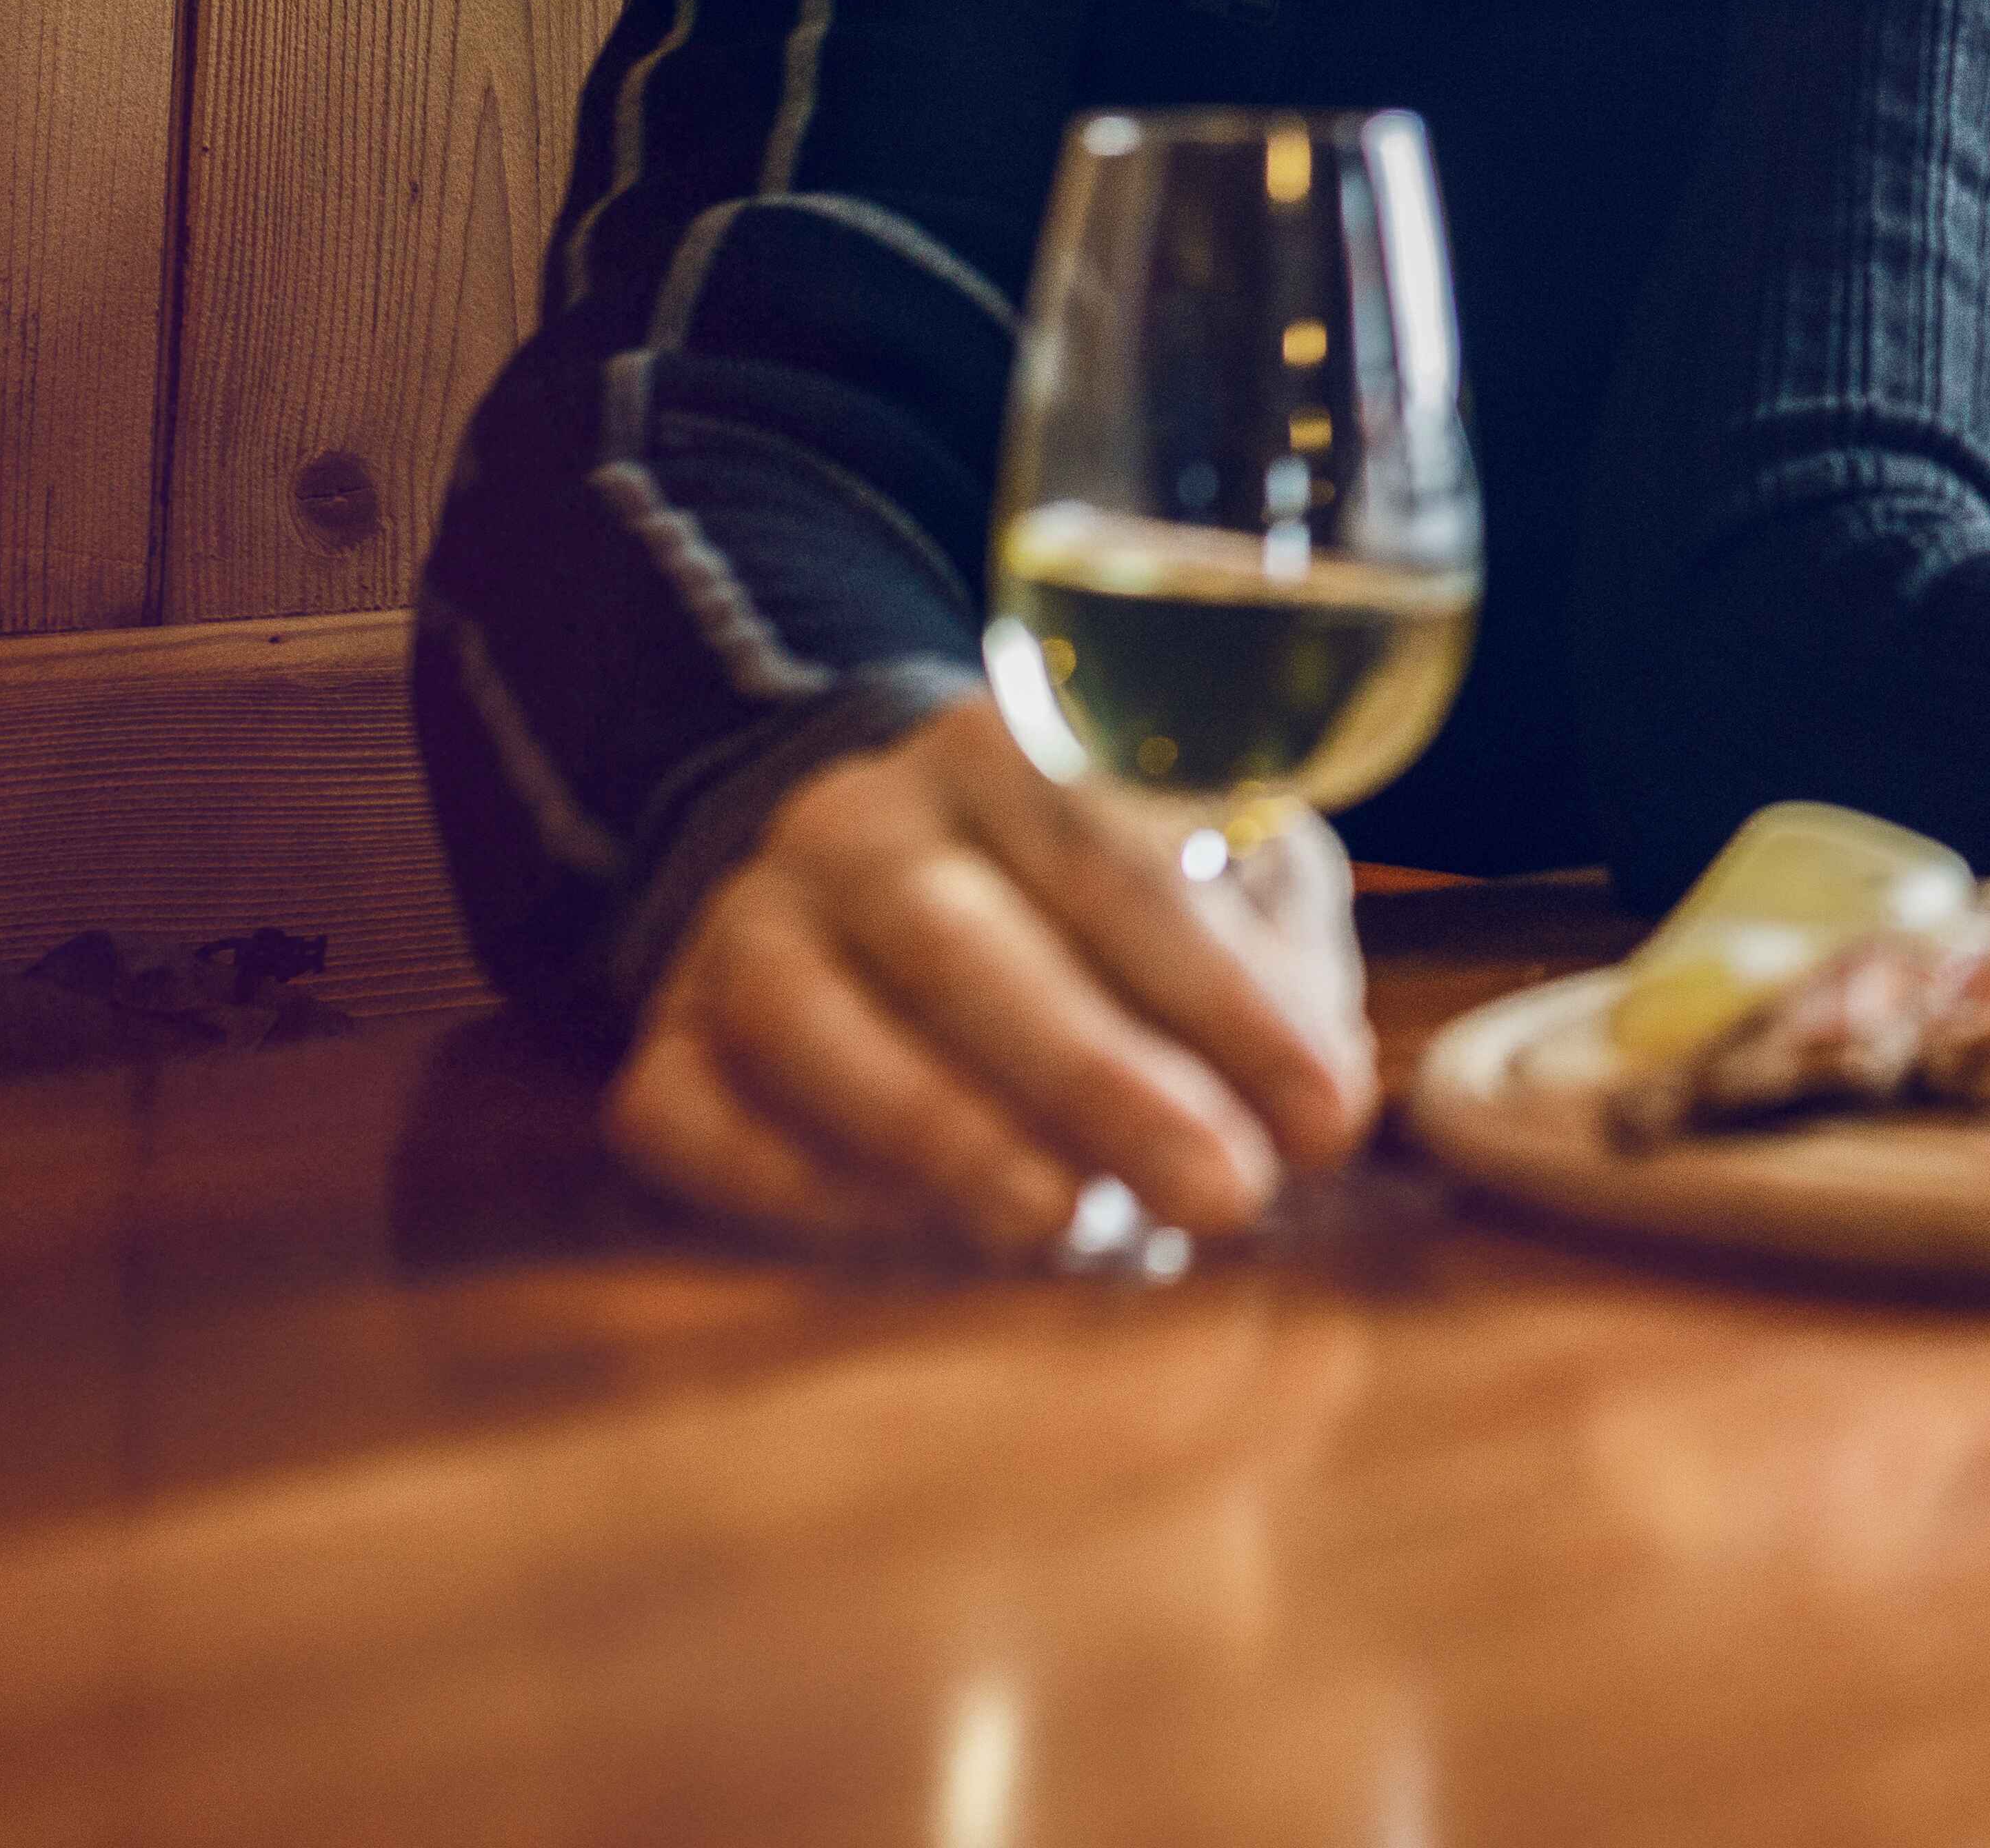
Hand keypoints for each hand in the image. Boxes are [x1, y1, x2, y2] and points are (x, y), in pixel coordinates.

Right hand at [604, 696, 1373, 1258]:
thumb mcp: (1220, 864)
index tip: (1326, 1119)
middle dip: (1103, 1084)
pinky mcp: (663, 1036)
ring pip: (820, 1033)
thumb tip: (1323, 1102)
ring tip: (1060, 1223)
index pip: (1122, 865)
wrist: (872, 851)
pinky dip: (797, 1188)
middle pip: (968, 951)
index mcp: (1009, 747)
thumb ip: (1276, 954)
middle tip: (1222, 1197)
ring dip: (945, 1139)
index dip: (1231, 999)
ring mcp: (744, 924)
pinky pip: (698, 1120)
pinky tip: (912, 1241)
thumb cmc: (1098, 879)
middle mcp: (859, 821)